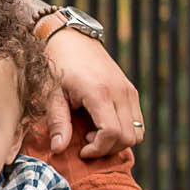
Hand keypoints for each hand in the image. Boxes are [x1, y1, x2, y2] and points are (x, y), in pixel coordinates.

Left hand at [42, 27, 142, 158]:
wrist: (71, 38)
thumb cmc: (57, 65)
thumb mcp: (52, 94)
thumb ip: (58, 122)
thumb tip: (58, 149)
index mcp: (100, 92)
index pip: (112, 133)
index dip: (98, 149)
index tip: (82, 150)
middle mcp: (120, 91)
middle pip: (128, 137)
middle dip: (108, 148)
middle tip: (86, 143)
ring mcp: (129, 90)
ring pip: (137, 132)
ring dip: (118, 141)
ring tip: (94, 134)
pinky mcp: (131, 90)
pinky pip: (137, 122)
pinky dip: (124, 131)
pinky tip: (102, 125)